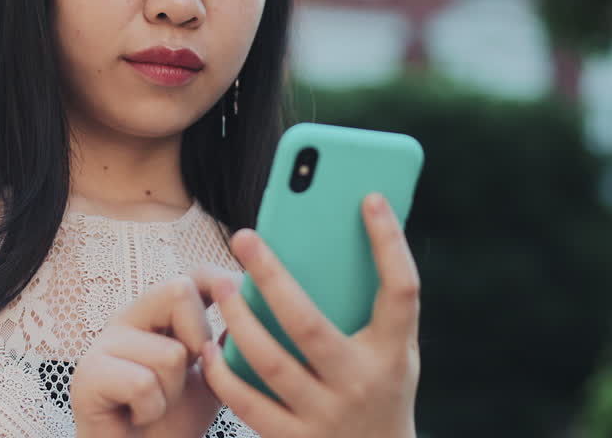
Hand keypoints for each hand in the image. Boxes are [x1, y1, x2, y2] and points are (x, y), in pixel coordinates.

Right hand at [71, 266, 236, 437]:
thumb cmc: (172, 420)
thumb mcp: (211, 378)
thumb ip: (226, 345)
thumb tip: (249, 309)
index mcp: (157, 313)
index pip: (191, 276)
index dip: (220, 281)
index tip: (242, 297)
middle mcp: (129, 318)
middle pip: (178, 288)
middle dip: (198, 338)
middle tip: (185, 372)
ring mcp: (104, 343)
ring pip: (170, 352)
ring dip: (173, 392)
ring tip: (155, 404)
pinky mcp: (88, 374)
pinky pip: (142, 383)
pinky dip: (151, 409)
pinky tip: (138, 415)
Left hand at [197, 192, 419, 437]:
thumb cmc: (380, 389)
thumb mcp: (392, 351)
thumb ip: (370, 305)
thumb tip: (337, 237)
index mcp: (392, 352)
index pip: (401, 290)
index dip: (389, 243)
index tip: (370, 197)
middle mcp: (360, 382)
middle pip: (309, 323)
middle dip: (272, 276)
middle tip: (244, 237)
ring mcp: (325, 415)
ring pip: (269, 361)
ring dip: (238, 319)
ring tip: (221, 286)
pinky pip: (247, 402)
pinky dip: (224, 372)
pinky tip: (209, 346)